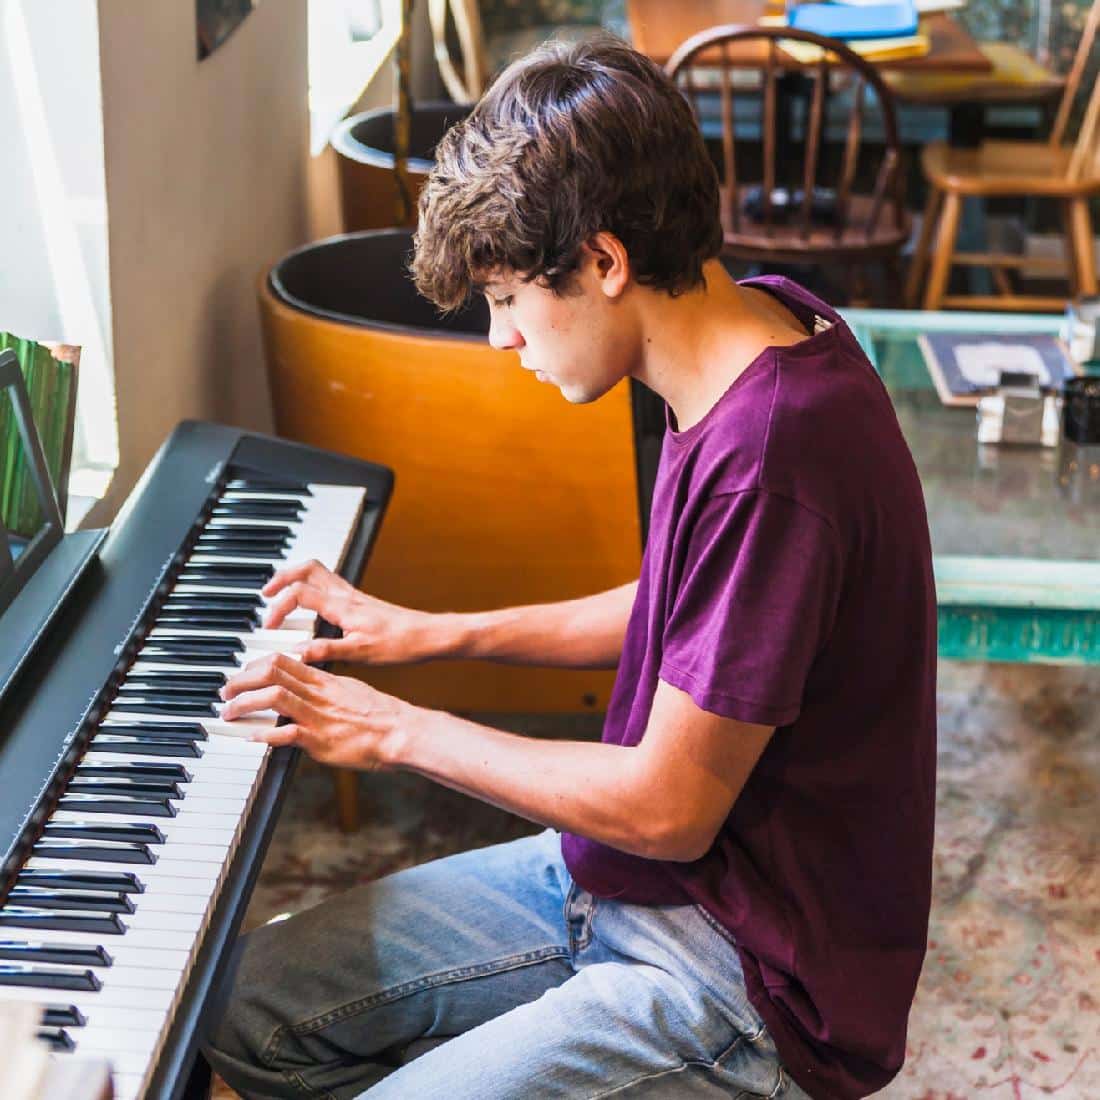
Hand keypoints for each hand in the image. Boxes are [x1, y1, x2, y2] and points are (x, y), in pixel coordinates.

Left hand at [220, 652, 409, 769]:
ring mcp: (318, 715)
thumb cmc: (381, 716)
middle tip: (226, 692)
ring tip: (229, 713)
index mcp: (324, 680)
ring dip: (245, 704)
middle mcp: (318, 693)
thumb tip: (307, 693)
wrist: (401, 732)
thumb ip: (325, 691)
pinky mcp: (321, 740)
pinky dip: (264, 735)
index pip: (282, 660)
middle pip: (271, 672)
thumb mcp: (350, 692)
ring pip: (274, 696)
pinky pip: (287, 733)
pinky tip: (251, 738)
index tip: (241, 676)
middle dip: (241, 680)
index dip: (254, 666)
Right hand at [263, 559, 439, 664]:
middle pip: (307, 568)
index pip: (299, 593)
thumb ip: (326, 651)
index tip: (268, 626)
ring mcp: (354, 596)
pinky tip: (310, 605)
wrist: (428, 635)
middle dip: (281, 577)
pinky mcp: (360, 601)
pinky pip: (329, 583)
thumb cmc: (401, 644)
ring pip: (318, 571)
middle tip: (265, 593)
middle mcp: (346, 595)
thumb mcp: (361, 653)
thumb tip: (296, 652)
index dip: (278, 607)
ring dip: (295, 577)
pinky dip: (311, 586)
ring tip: (280, 593)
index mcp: (342, 606)